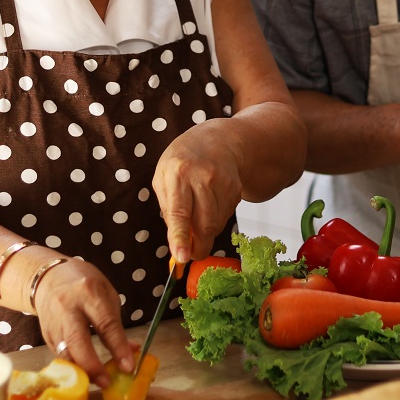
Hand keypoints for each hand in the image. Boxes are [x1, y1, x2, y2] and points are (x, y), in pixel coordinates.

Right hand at [31, 258, 135, 389]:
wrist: (48, 277)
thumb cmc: (84, 284)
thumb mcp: (106, 293)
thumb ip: (116, 323)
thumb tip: (131, 351)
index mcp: (89, 292)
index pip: (105, 323)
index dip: (118, 347)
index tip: (129, 366)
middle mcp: (68, 307)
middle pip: (77, 340)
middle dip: (92, 365)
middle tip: (106, 382)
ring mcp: (53, 322)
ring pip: (64, 353)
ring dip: (81, 371)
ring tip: (98, 381)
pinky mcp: (45, 335)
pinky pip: (60, 356)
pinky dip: (73, 367)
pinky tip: (85, 374)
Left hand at [153, 123, 243, 263]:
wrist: (217, 141)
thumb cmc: (183, 161)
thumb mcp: (163, 177)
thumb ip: (168, 209)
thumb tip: (176, 243)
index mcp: (177, 173)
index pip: (179, 212)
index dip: (180, 237)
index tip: (181, 258)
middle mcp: (202, 177)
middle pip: (204, 224)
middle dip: (198, 246)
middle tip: (191, 253)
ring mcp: (222, 182)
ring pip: (216, 224)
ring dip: (206, 232)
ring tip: (198, 216)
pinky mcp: (236, 189)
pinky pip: (226, 217)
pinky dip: (216, 220)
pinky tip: (210, 204)